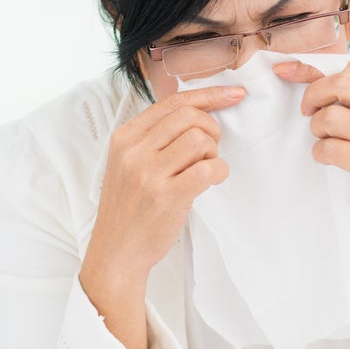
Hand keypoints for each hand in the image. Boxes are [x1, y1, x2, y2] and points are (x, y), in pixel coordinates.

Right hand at [80, 85, 245, 299]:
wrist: (116, 253)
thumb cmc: (129, 209)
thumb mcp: (129, 164)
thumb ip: (155, 139)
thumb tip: (199, 113)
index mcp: (125, 138)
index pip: (172, 102)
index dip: (209, 95)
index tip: (234, 95)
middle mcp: (134, 151)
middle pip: (189, 116)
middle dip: (212, 129)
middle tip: (210, 150)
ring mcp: (149, 174)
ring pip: (200, 140)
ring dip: (214, 153)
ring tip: (206, 169)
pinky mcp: (167, 196)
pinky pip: (208, 168)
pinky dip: (219, 171)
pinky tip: (213, 180)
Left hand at [273, 60, 349, 271]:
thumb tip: (321, 83)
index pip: (348, 69)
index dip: (311, 69)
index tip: (287, 71)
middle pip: (338, 84)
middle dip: (312, 96)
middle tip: (308, 113)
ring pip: (330, 118)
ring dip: (317, 130)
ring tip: (326, 140)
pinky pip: (330, 149)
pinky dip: (320, 153)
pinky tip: (328, 158)